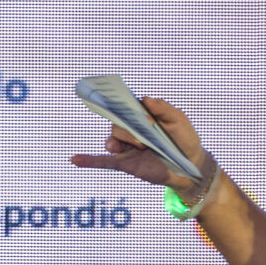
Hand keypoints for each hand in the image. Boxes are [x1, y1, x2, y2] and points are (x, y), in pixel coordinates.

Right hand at [69, 96, 209, 191]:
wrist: (190, 167)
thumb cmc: (185, 139)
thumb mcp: (179, 121)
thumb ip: (164, 109)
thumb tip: (145, 98)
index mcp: (142, 116)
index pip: (125, 106)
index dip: (120, 103)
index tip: (111, 97)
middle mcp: (132, 130)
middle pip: (117, 124)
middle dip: (128, 129)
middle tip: (146, 138)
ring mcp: (127, 146)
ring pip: (112, 140)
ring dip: (117, 142)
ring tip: (137, 146)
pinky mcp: (126, 163)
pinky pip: (103, 161)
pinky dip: (88, 160)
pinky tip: (75, 159)